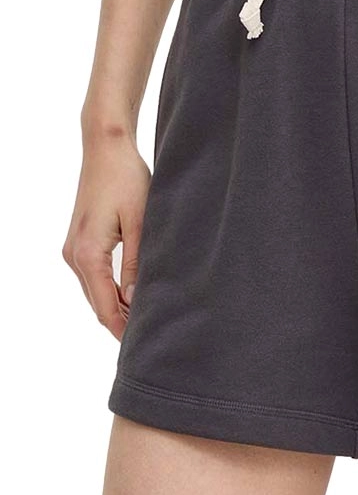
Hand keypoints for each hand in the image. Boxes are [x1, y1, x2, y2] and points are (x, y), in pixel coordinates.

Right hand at [62, 132, 150, 339]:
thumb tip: (135, 301)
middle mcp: (74, 255)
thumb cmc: (127, 179)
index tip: (140, 346)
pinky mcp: (80, 240)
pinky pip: (94, 276)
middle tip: (148, 340)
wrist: (107, 148)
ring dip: (115, 307)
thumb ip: (137, 264)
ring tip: (144, 322)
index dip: (121, 329)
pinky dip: (110, 290)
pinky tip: (130, 296)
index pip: (104, 306)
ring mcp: (73, 248)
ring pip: (94, 291)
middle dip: (119, 322)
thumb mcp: (141, 222)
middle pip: (97, 303)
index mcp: (88, 254)